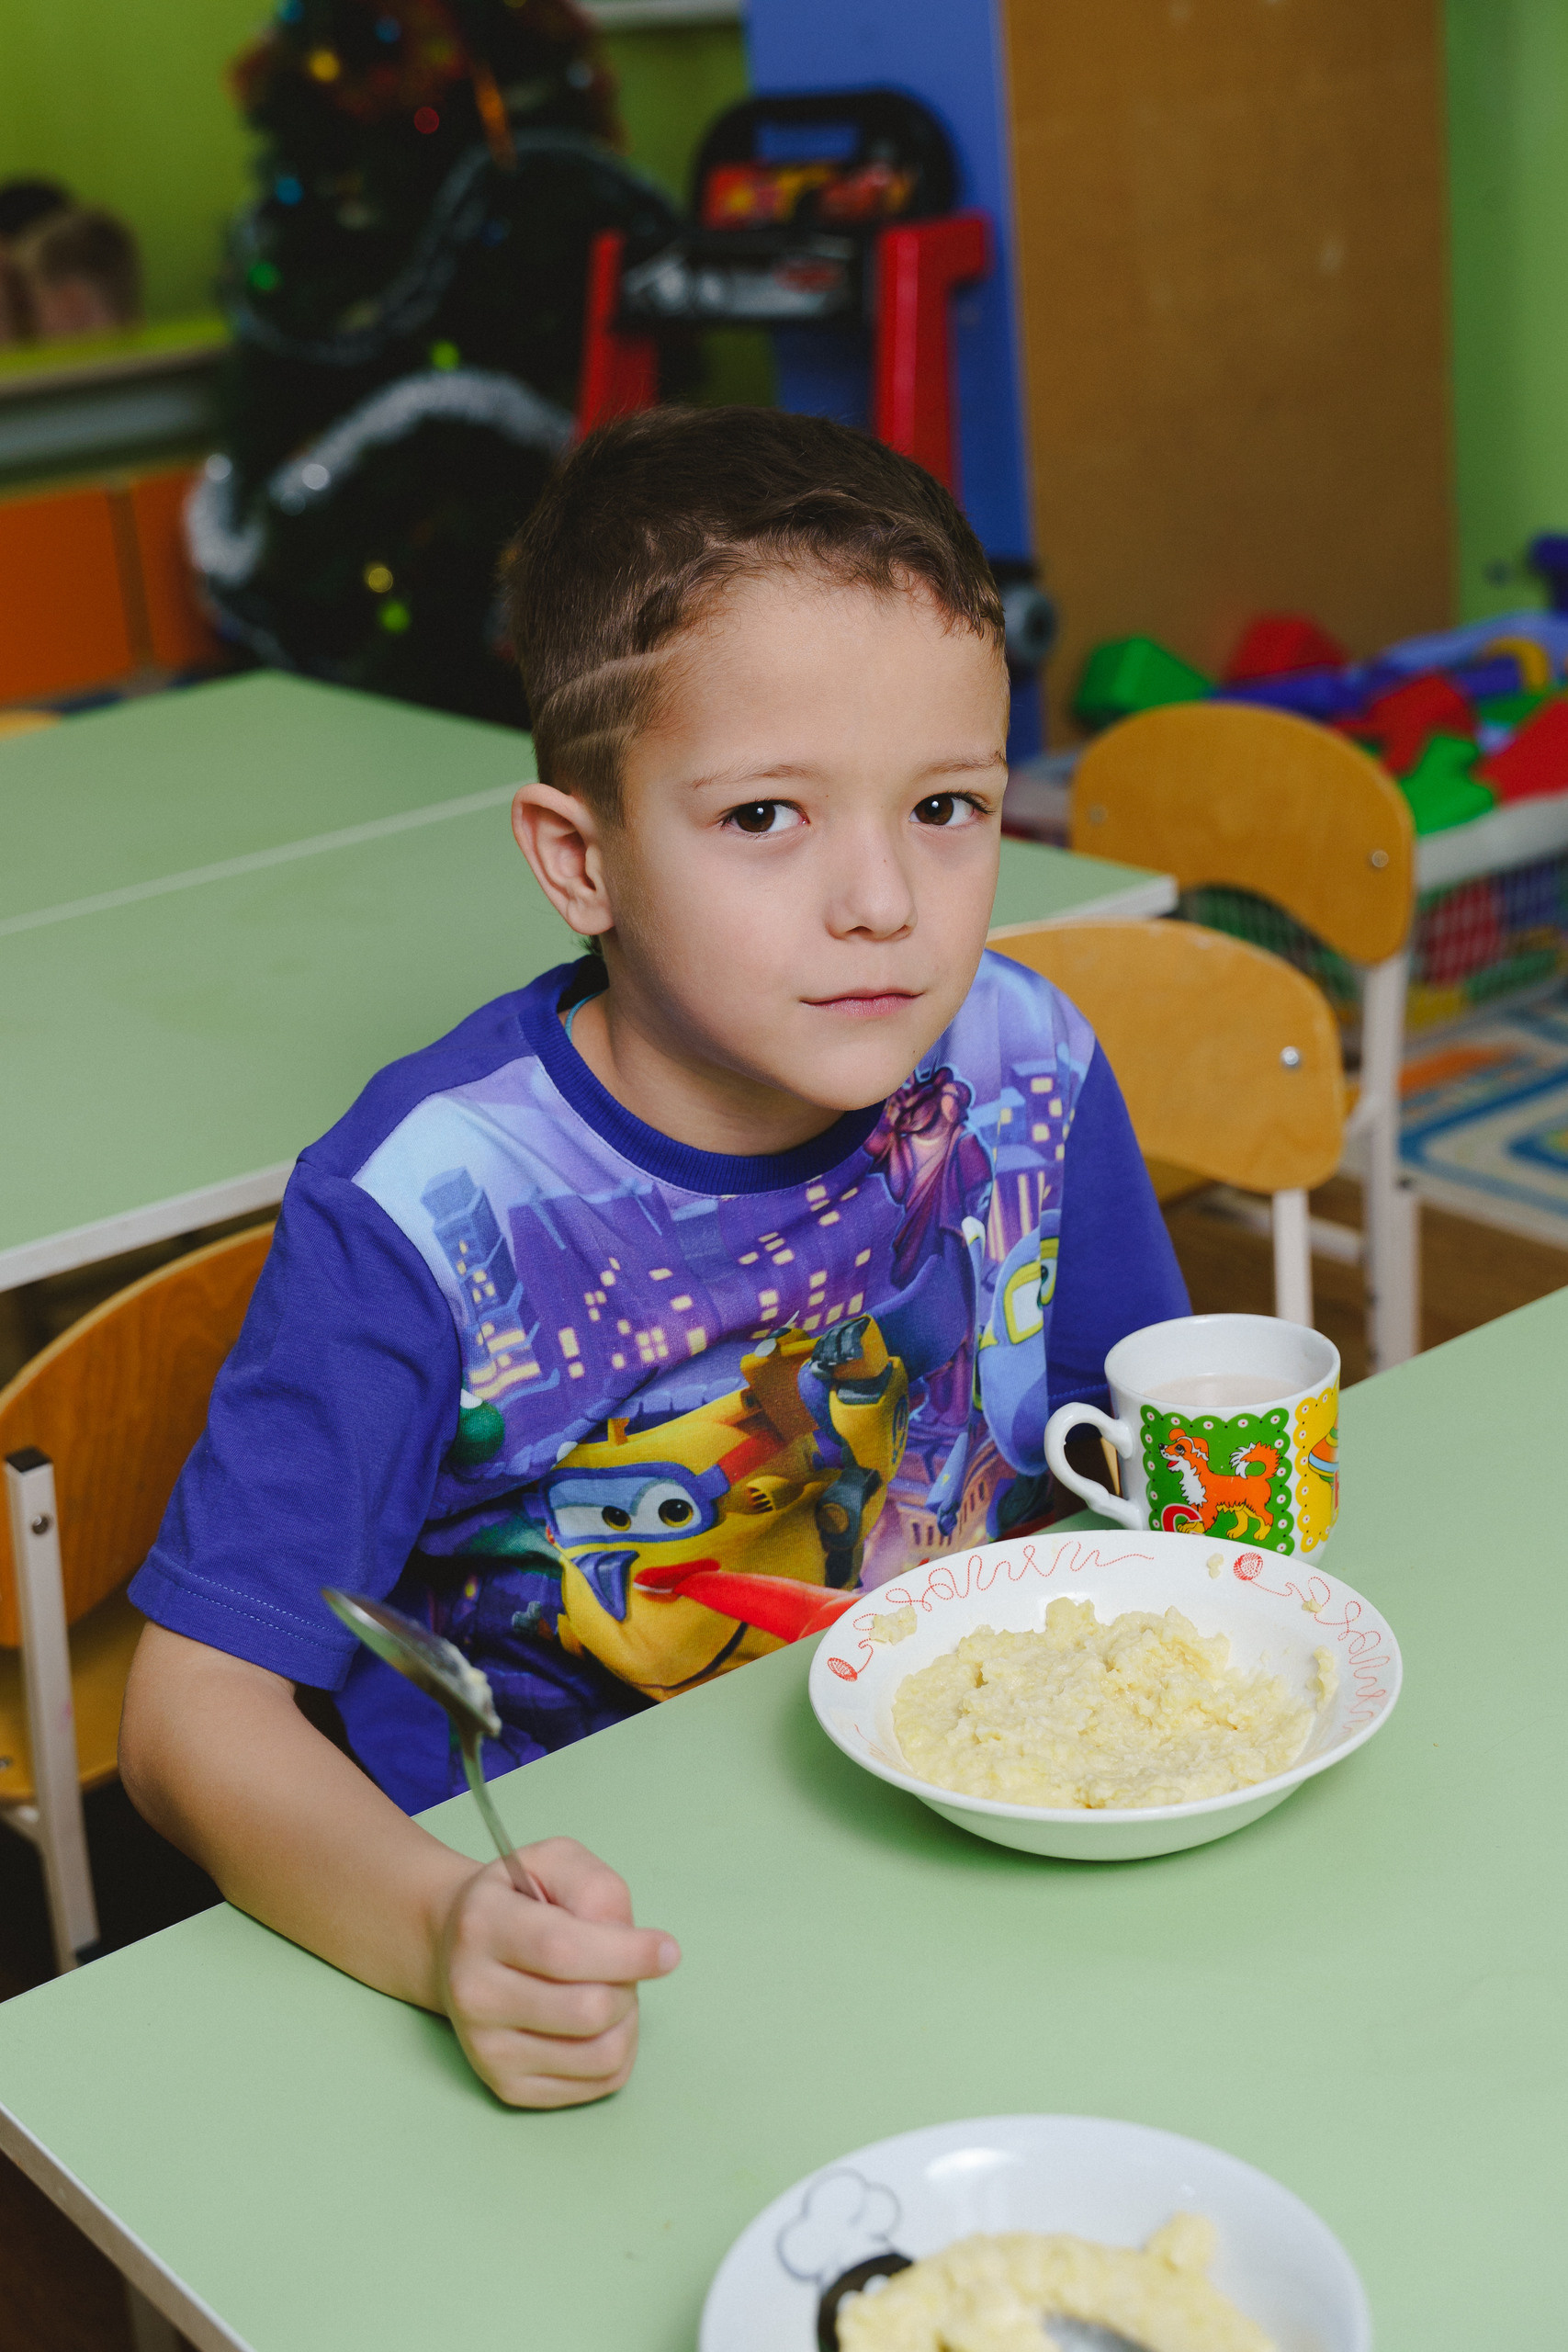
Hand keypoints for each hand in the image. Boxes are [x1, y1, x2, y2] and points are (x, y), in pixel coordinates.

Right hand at [435, 1836, 679, 2107]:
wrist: (458, 1947)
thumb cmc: (521, 1900)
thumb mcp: (554, 1862)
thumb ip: (595, 1887)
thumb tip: (629, 1941)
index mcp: (482, 1925)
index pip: (563, 1951)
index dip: (627, 1954)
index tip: (668, 1950)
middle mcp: (474, 1993)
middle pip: (588, 2009)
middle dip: (627, 1984)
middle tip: (621, 1964)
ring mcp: (486, 2049)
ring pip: (601, 2054)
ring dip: (626, 2019)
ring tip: (608, 1989)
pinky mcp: (507, 2086)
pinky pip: (598, 2083)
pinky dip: (617, 2050)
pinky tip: (596, 2022)